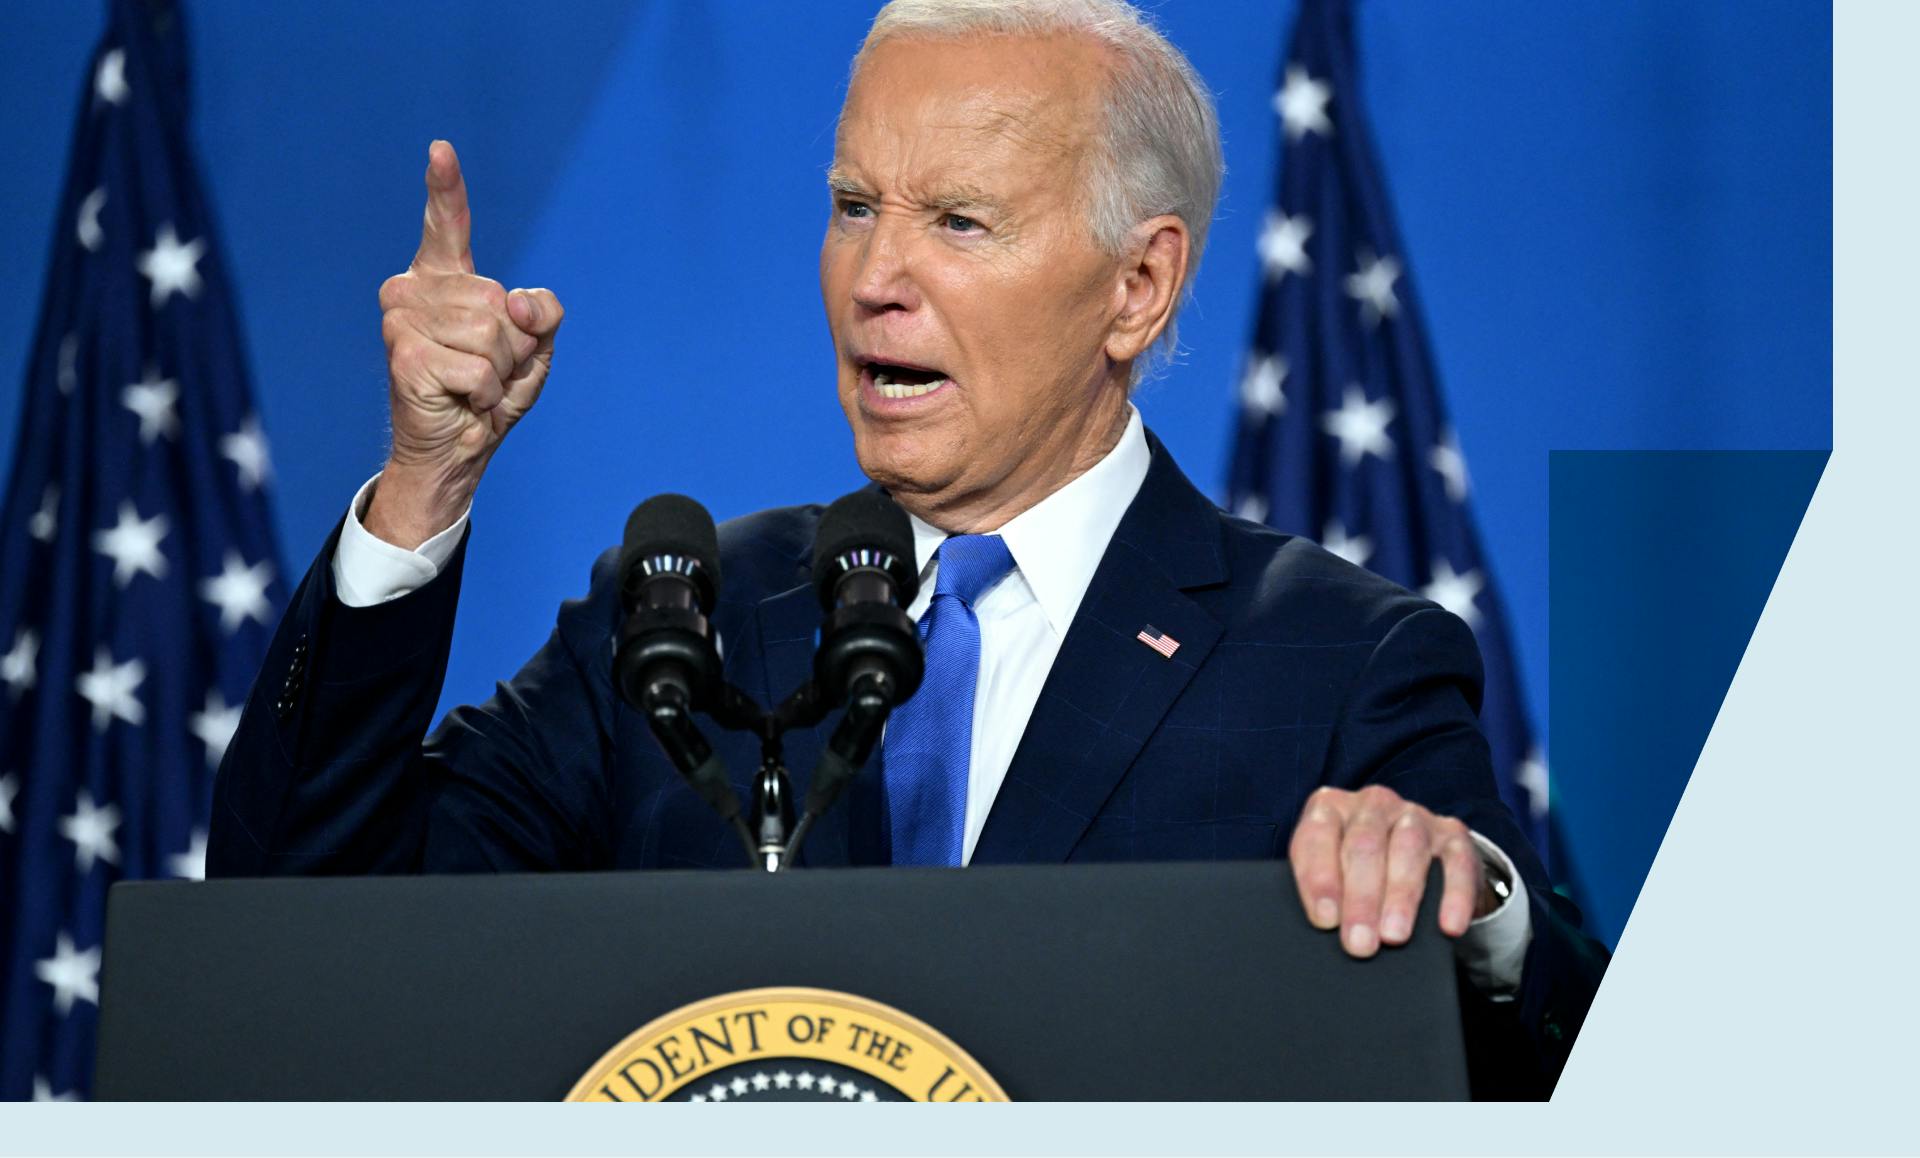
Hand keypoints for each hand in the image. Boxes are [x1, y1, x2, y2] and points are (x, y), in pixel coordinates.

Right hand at [368, 140, 564, 547]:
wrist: (456, 449)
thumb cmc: (490, 394)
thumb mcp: (534, 348)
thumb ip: (541, 314)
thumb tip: (517, 304)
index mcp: (444, 280)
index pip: (447, 225)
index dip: (445, 189)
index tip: (440, 150)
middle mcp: (414, 290)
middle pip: (499, 302)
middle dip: (512, 347)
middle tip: (486, 371)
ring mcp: (403, 321)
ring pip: (491, 335)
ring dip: (499, 372)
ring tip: (473, 386)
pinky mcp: (405, 355)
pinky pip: (480, 368)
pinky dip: (486, 393)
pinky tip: (463, 400)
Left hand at [1288, 784, 1490, 957]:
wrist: (1413, 863)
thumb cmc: (1355, 872)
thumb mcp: (1329, 873)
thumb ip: (1321, 892)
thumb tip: (1326, 928)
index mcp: (1330, 807)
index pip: (1318, 835)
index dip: (1320, 879)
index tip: (1325, 920)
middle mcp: (1372, 804)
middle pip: (1364, 844)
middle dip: (1361, 898)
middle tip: (1359, 943)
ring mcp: (1415, 816)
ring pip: (1408, 848)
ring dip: (1401, 897)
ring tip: (1394, 936)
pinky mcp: (1453, 835)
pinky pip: (1457, 863)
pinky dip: (1454, 896)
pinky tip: (1448, 926)